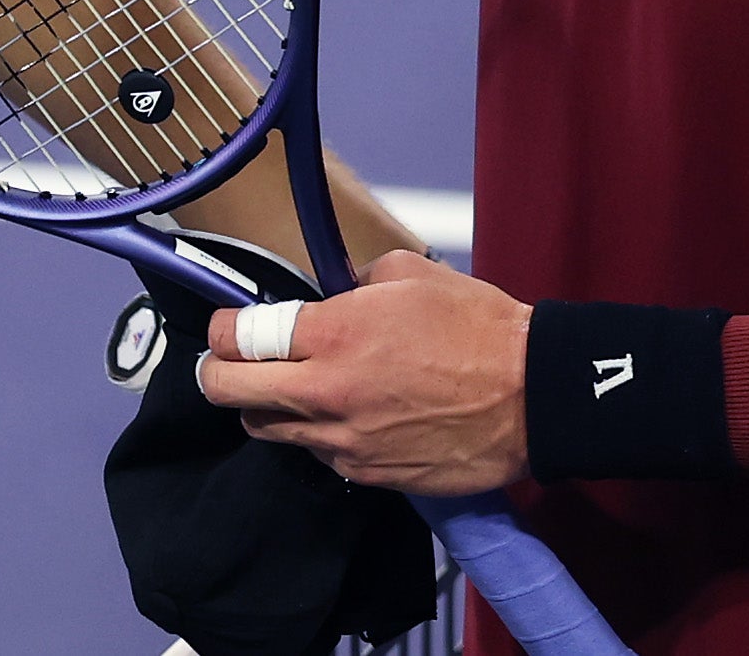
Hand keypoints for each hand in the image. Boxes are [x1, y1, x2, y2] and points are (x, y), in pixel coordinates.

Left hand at [194, 250, 531, 494]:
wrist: (532, 397)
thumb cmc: (475, 325)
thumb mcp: (409, 273)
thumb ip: (352, 280)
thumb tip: (327, 292)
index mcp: (333, 334)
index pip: (237, 337)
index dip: (221, 329)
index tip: (226, 327)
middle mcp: (326, 392)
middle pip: (227, 391)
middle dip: (216, 373)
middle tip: (226, 362)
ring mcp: (344, 442)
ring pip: (267, 430)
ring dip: (266, 407)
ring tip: (286, 389)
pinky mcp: (369, 476)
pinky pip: (319, 456)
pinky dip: (318, 435)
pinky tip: (345, 416)